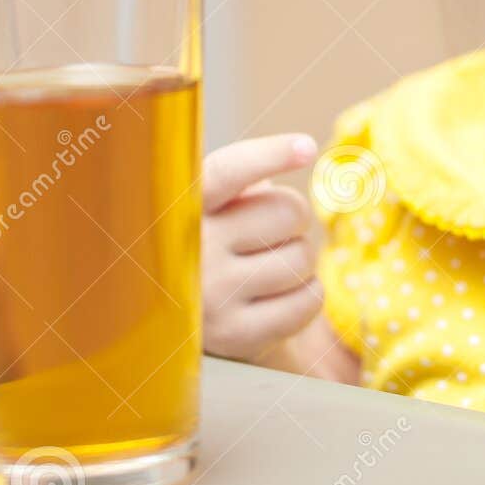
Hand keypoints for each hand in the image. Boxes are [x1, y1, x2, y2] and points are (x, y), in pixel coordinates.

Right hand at [201, 133, 323, 364]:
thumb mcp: (209, 206)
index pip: (227, 172)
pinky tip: (278, 296)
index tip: (306, 147)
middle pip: (289, 210)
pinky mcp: (236, 336)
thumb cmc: (207, 243)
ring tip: (266, 267)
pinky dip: (309, 294)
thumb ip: (244, 182)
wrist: (174, 321)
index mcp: (180, 204)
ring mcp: (211, 296)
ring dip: (300, 259)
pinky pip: (309, 300)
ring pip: (303, 258)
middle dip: (293, 219)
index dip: (267, 156)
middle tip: (271, 233)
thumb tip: (298, 154)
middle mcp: (189, 249)